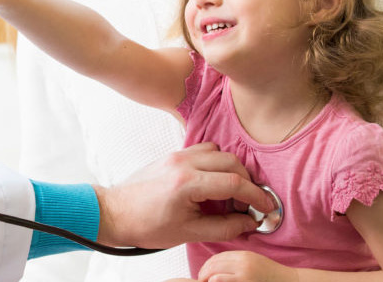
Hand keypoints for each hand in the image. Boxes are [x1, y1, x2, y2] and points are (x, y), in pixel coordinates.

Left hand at [95, 142, 274, 248]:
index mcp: (187, 183)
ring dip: (231, 170)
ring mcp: (177, 155)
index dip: (256, 195)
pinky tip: (213, 183)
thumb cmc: (146, 225)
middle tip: (248, 204)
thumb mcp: (188, 233)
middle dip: (246, 182)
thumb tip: (249, 222)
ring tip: (230, 195)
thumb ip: (224, 227)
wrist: (116, 213)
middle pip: (231, 163)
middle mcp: (183, 163)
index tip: (266, 206)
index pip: (234, 183)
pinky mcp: (173, 155)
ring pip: (219, 152)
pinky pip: (204, 150)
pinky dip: (216, 163)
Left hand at [197, 251, 297, 281]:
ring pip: (214, 273)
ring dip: (206, 279)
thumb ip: (237, 263)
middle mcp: (243, 262)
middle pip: (214, 264)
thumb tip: (217, 270)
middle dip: (203, 273)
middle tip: (201, 280)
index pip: (217, 258)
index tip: (204, 274)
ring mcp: (244, 273)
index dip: (207, 266)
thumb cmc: (271, 277)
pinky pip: (220, 280)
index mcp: (244, 255)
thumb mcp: (253, 264)